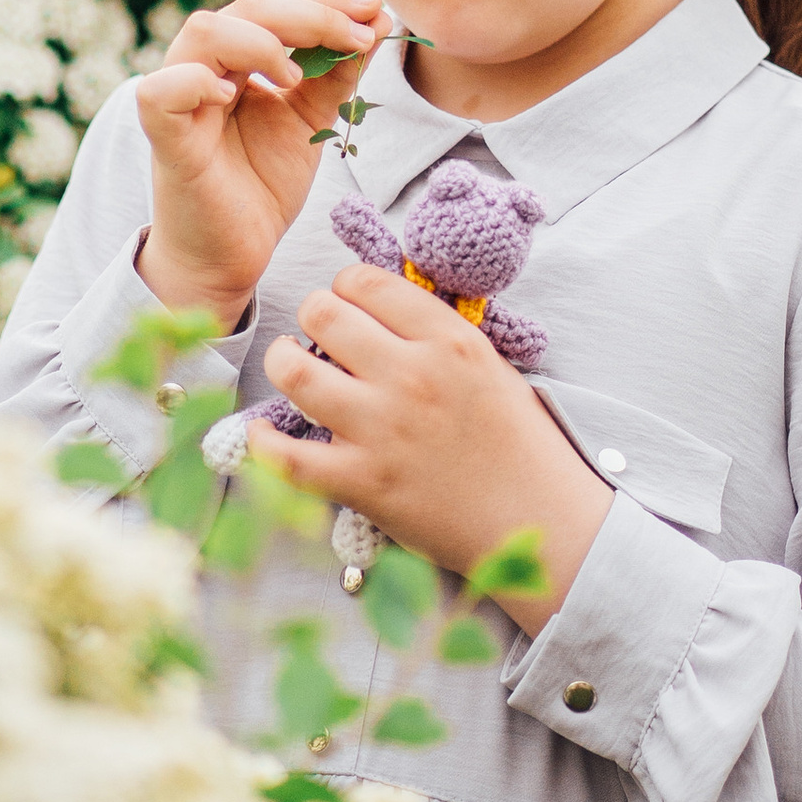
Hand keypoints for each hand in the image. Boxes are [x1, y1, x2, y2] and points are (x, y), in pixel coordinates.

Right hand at [133, 0, 383, 326]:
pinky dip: (196, 82)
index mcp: (236, 57)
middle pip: (246, 8)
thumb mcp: (311, 119)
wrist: (233, 253)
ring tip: (295, 76)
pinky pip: (159, 92)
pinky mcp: (164, 140)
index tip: (373, 7)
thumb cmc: (263, 183)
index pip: (274, 4)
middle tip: (358, 35)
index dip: (322, 0)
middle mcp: (204, 66)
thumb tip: (378, 19)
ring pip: (203, 31)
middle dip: (310, 14)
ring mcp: (181, 100)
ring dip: (260, 41)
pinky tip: (233, 95)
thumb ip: (336, 72)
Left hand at [253, 264, 612, 629]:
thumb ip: (436, 336)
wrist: (540, 519)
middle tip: (316, 334)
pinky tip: (261, 433)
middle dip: (312, 317)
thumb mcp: (489, 366)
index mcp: (448, 340)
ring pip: (294, 372)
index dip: (345, 287)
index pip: (367, 282)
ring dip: (282, 363)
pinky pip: (287, 456)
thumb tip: (381, 313)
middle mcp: (411, 375)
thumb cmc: (520, 444)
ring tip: (288, 367)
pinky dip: (263, 444)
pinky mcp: (363, 482)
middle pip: (323, 314)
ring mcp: (382, 429)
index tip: (346, 303)